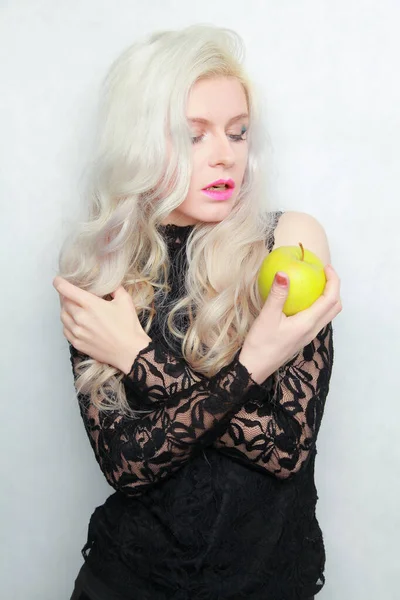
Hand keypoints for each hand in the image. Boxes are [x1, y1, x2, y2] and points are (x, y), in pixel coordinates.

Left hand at [52, 276, 151, 373]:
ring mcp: (78, 332)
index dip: (60, 283)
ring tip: (73, 307)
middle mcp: (81, 318)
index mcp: (91, 305)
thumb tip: (109, 283)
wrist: (130, 351)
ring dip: (65, 309)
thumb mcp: (125, 301)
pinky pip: (65, 330)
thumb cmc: (128, 327)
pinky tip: (75, 322)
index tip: (58, 280)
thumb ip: (115, 288)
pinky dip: (67, 324)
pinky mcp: (78, 343)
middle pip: (64, 302)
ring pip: (63, 316)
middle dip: (65, 296)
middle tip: (71, 294)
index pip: (67, 290)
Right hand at [239, 265, 341, 382]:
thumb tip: (283, 273)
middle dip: (334, 288)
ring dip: (327, 297)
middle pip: (335, 308)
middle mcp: (313, 330)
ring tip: (315, 283)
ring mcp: (308, 335)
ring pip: (327, 314)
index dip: (333, 281)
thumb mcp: (267, 317)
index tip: (325, 267)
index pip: (331, 299)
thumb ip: (277, 294)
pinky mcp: (302, 337)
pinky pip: (317, 318)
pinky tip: (301, 300)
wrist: (255, 367)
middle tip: (323, 274)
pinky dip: (317, 305)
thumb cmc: (261, 344)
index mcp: (308, 323)